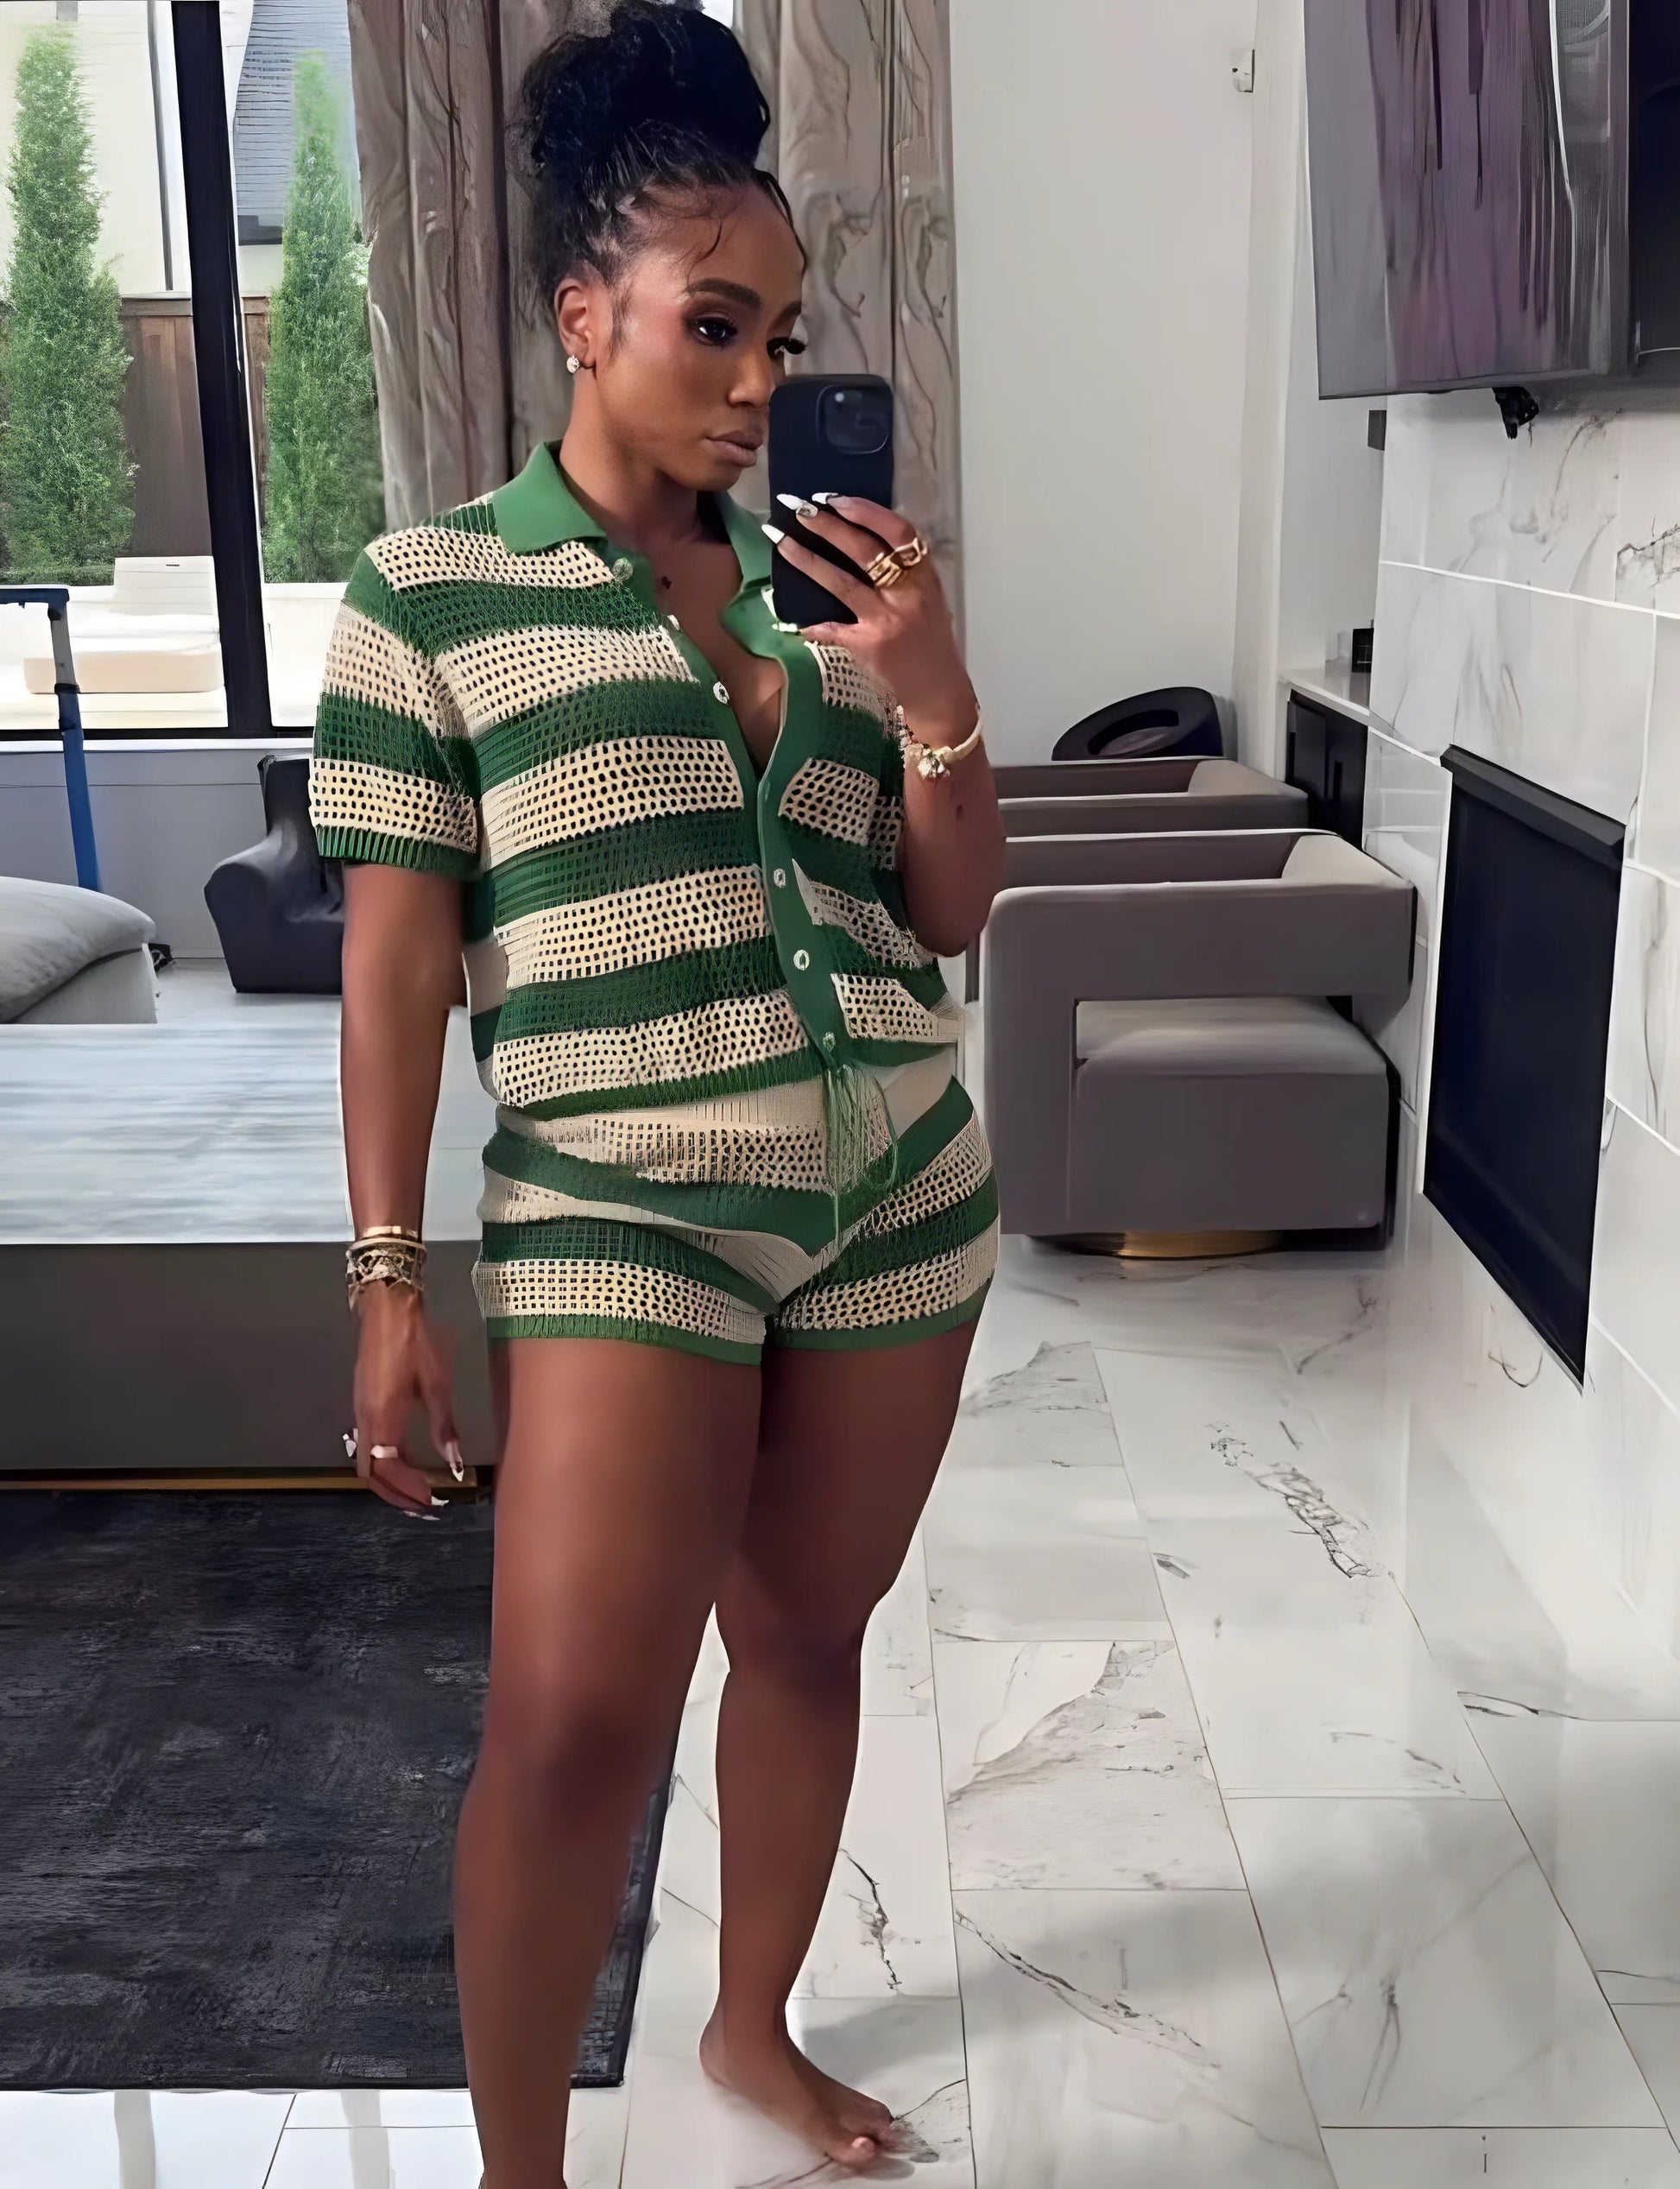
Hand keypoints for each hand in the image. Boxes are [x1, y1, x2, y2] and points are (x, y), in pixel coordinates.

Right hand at [350, 1285, 463, 1515]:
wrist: (389, 1307)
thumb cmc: (416, 1341)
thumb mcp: (438, 1384)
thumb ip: (444, 1427)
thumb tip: (454, 1462)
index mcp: (383, 1415)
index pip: (388, 1468)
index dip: (408, 1489)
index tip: (431, 1499)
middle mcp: (365, 1417)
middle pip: (369, 1472)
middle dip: (393, 1493)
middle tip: (421, 1504)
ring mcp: (359, 1409)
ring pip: (365, 1459)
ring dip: (387, 1479)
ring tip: (415, 1488)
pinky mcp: (362, 1401)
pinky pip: (365, 1442)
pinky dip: (382, 1460)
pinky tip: (403, 1460)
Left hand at [769, 497, 977, 740]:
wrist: (938, 689)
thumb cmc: (930, 639)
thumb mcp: (927, 596)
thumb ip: (903, 570)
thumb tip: (858, 534)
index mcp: (924, 575)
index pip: (898, 531)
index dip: (865, 511)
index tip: (834, 498)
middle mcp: (907, 594)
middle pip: (865, 550)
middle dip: (828, 525)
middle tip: (798, 508)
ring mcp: (887, 620)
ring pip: (842, 583)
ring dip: (808, 560)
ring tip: (781, 541)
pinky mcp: (869, 646)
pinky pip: (833, 628)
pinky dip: (812, 623)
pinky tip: (791, 618)